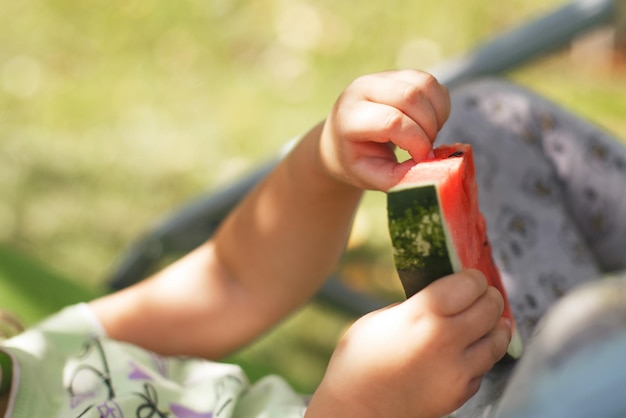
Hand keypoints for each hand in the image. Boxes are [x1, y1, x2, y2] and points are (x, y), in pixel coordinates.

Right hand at [305, 270, 511, 417]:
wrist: (355, 410)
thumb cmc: (357, 362)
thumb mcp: (379, 319)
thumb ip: (413, 307)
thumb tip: (438, 301)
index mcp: (421, 314)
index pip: (469, 284)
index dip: (474, 277)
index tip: (471, 277)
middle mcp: (445, 340)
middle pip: (489, 309)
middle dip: (490, 297)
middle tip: (486, 294)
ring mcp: (457, 370)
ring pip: (497, 340)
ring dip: (496, 326)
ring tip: (493, 320)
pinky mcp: (460, 393)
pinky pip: (482, 368)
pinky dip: (480, 357)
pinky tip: (470, 351)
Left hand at [319, 69, 449, 191]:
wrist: (342, 141)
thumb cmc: (357, 160)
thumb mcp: (371, 177)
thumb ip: (399, 178)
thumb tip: (430, 167)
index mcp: (349, 117)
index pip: (391, 121)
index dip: (415, 141)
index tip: (422, 160)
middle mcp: (362, 89)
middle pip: (410, 96)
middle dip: (429, 127)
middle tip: (425, 149)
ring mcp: (381, 77)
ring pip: (425, 84)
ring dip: (437, 115)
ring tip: (427, 136)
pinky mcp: (399, 74)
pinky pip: (431, 84)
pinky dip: (439, 106)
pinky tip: (428, 124)